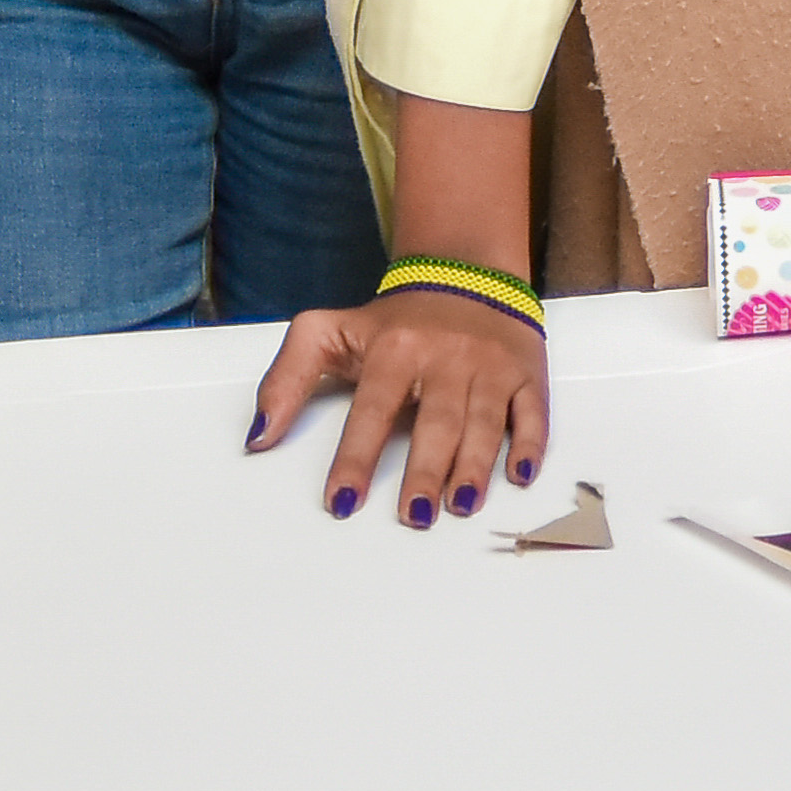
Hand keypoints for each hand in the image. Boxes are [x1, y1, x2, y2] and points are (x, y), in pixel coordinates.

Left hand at [261, 287, 550, 519]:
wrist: (464, 273)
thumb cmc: (393, 321)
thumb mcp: (327, 332)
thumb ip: (285, 379)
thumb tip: (257, 438)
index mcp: (394, 348)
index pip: (372, 408)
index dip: (356, 457)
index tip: (343, 501)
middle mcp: (446, 356)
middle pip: (436, 421)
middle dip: (425, 471)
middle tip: (414, 516)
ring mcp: (490, 364)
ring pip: (485, 421)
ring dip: (475, 467)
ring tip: (460, 506)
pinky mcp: (527, 371)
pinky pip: (533, 410)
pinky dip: (531, 443)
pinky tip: (519, 475)